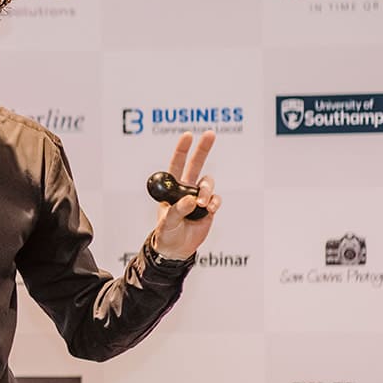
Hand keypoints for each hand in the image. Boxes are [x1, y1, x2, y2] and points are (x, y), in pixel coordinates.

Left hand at [151, 130, 219, 258]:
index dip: (182, 149)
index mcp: (172, 188)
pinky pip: (215, 198)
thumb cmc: (166, 233)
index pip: (177, 164)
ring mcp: (198, 197)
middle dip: (203, 148)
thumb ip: (177, 210)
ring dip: (206, 190)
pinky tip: (209, 209)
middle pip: (196, 164)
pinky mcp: (209, 208)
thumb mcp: (166, 223)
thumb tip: (190, 200)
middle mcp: (186, 189)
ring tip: (201, 204)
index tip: (188, 135)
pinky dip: (214, 202)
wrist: (176, 249)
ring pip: (207, 182)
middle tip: (210, 133)